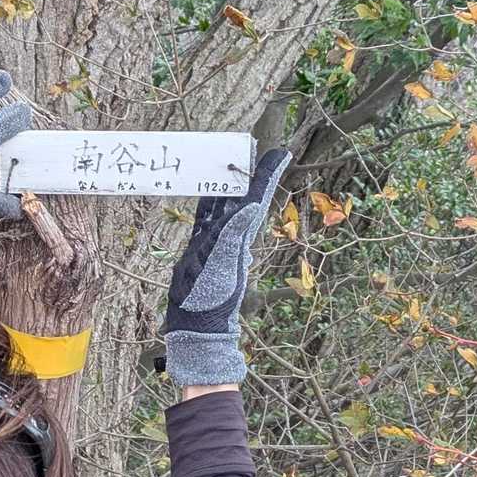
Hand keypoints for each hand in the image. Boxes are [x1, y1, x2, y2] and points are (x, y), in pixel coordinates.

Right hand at [164, 148, 291, 386]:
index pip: (254, 199)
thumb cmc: (210, 302)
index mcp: (238, 236)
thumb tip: (251, 206)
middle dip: (246, 172)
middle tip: (250, 148)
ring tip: (228, 161)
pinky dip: (206, 202)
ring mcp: (214, 243)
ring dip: (226, 183)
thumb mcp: (223, 269)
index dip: (265, 176)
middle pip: (239, 197)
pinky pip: (205, 219)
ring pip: (221, 205)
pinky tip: (205, 192)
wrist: (197, 328)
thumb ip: (233, 237)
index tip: (279, 153)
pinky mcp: (200, 250)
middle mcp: (229, 236)